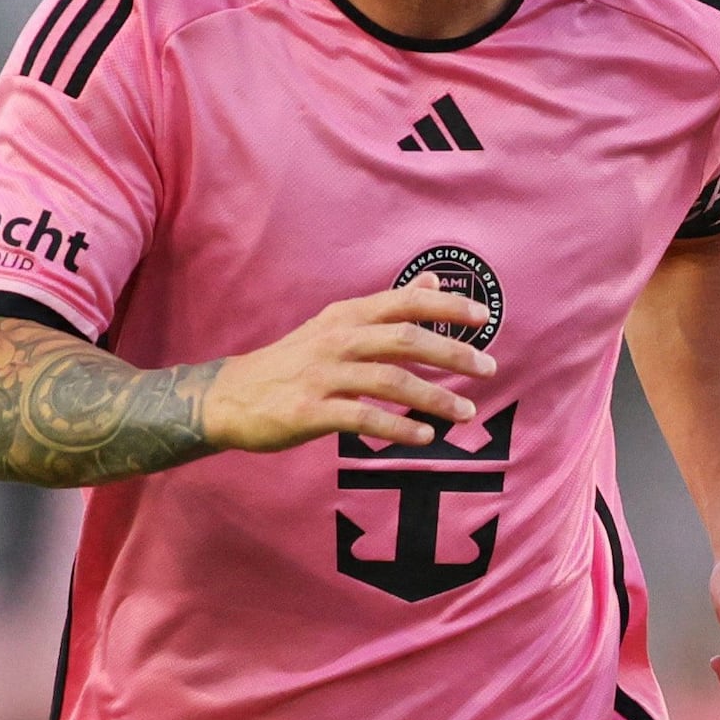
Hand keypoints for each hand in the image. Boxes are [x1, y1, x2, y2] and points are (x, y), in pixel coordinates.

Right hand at [195, 281, 494, 455]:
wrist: (231, 396)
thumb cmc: (292, 361)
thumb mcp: (335, 324)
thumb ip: (385, 306)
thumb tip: (431, 282)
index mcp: (346, 316)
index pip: (403, 302)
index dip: (446, 306)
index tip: (484, 316)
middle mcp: (337, 339)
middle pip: (404, 339)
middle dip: (451, 352)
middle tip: (488, 368)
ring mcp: (322, 375)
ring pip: (389, 380)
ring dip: (433, 396)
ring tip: (465, 413)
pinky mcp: (310, 411)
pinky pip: (363, 417)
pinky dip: (398, 428)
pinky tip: (424, 437)